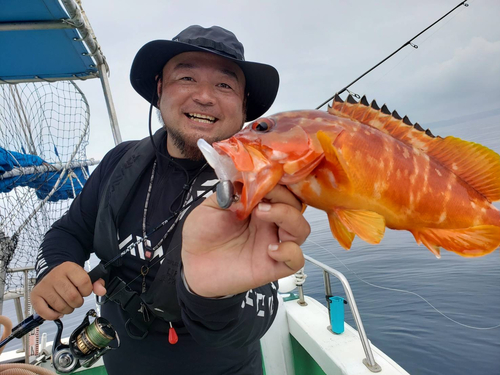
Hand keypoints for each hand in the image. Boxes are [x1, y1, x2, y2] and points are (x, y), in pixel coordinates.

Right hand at [31, 261, 106, 319]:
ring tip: (66, 303)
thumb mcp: (84, 276)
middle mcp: (55, 276)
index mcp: (69, 268)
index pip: (84, 282)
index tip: (83, 291)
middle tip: (75, 300)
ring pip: (61, 306)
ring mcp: (44, 286)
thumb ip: (96, 283)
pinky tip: (57, 311)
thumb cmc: (70, 278)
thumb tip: (102, 291)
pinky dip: (54, 315)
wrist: (51, 273)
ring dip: (67, 309)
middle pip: (73, 297)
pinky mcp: (35, 296)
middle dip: (78, 302)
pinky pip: (46, 313)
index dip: (87, 291)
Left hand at [182, 185, 308, 297]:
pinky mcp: (271, 266)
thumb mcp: (211, 206)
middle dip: (283, 197)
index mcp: (258, 205)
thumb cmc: (202, 234)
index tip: (263, 179)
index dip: (277, 182)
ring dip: (288, 217)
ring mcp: (272, 243)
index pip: (281, 190)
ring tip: (262, 214)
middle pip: (296, 206)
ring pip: (301, 229)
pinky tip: (270, 250)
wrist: (191, 264)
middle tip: (261, 199)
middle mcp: (269, 223)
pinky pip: (296, 260)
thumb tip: (247, 183)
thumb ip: (230, 193)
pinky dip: (289, 252)